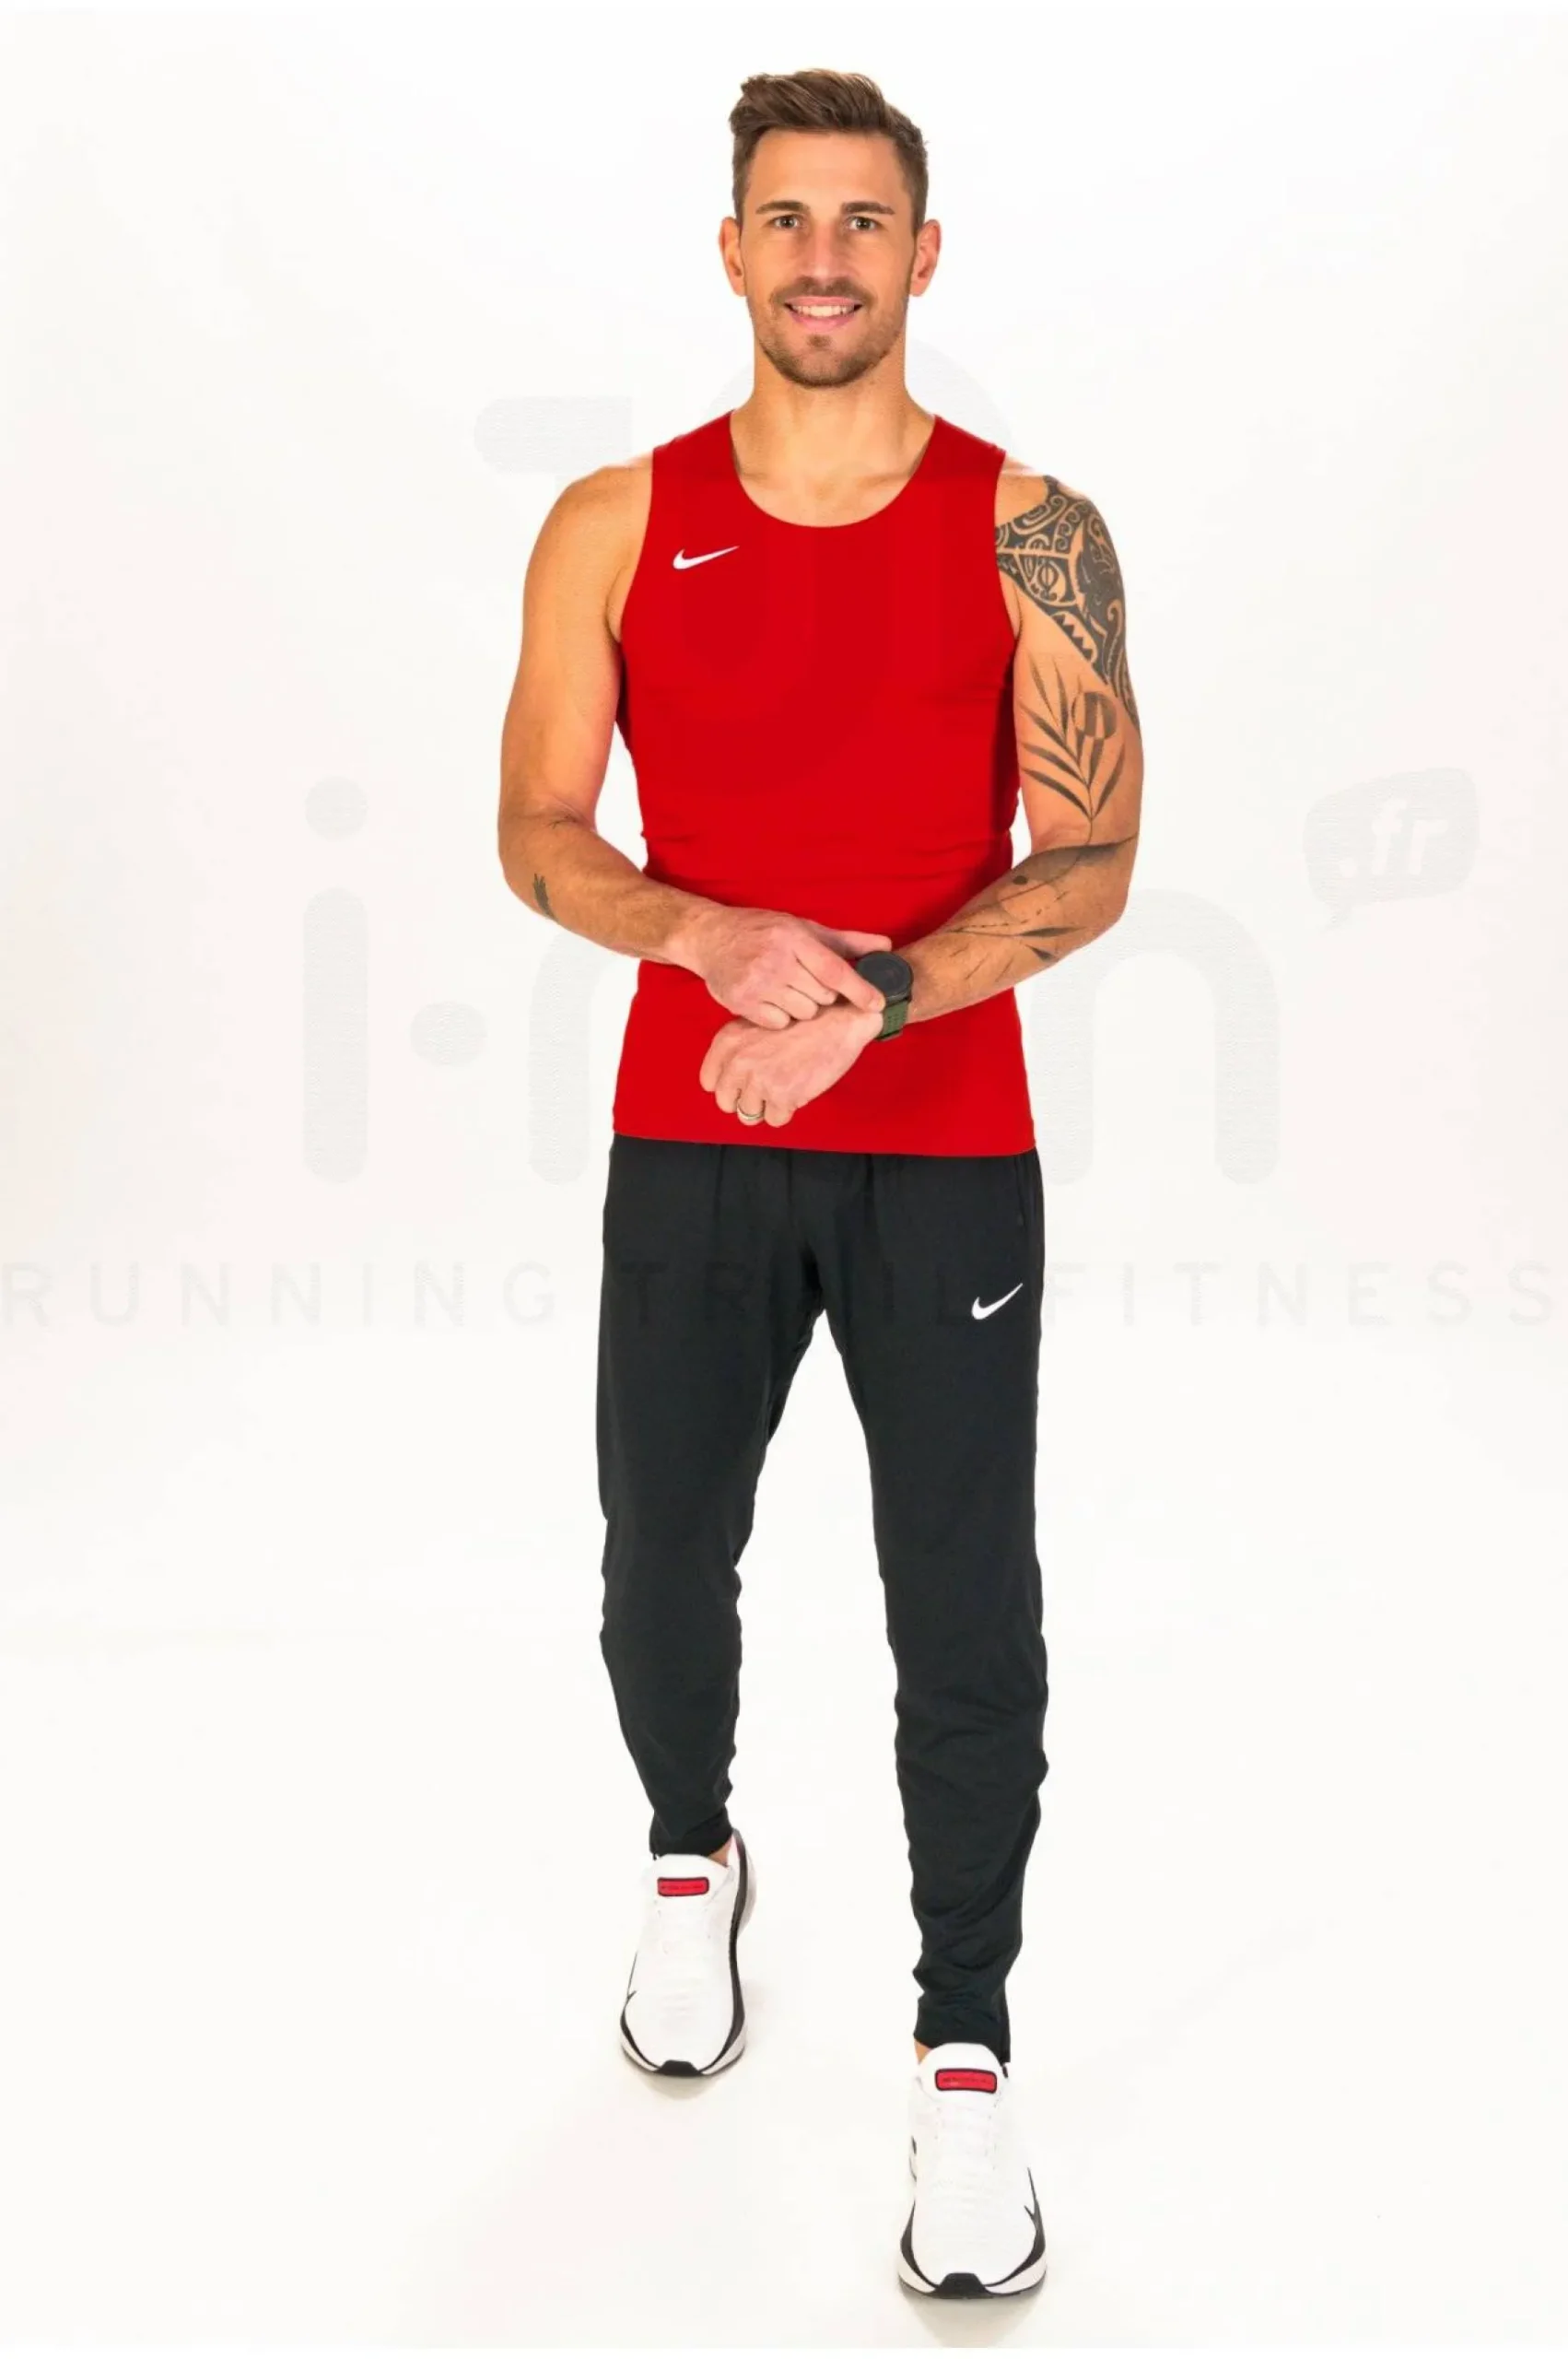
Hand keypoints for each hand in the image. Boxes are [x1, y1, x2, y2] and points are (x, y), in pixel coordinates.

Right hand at [674, 905, 893, 1029]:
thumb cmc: (763, 931)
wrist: (712, 937)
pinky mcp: (742, 1002)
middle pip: (821, 996)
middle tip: (807, 982)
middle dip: (823, 994)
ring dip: (803, 1007)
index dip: (859, 989)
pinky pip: (780, 1023)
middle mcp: (775, 960)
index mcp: (793, 938)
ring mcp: (757, 983)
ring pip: (803, 1012)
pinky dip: (781, 1017)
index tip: (878, 1003)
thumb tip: (886, 946)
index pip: (833, 969)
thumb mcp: (803, 928)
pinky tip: (771, 1000)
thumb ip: (845, 941)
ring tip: (787, 989)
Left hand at [699, 1000, 885, 1126]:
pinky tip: (799, 1088)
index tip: (745, 1083)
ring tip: (787, 1084)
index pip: (709, 1081)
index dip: (730, 1086)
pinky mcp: (782, 1096)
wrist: (839, 1020)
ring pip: (749, 1114)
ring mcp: (759, 1080)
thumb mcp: (758, 1023)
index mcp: (727, 1042)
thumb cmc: (804, 1020)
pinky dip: (788, 1110)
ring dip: (768, 1105)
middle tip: (768, 1088)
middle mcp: (738, 1062)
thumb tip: (734, 1080)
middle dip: (746, 1100)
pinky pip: (776, 1119)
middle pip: (726, 1102)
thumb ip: (740, 1050)